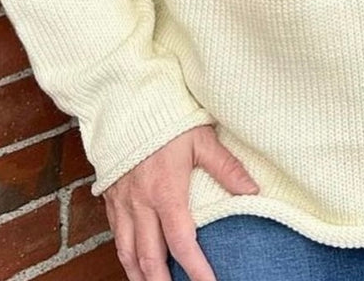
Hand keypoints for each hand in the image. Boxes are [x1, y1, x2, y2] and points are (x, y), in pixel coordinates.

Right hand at [103, 125, 257, 280]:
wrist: (125, 101)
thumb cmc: (166, 117)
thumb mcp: (201, 138)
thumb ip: (226, 167)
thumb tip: (252, 190)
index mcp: (165, 191)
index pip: (181, 242)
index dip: (196, 269)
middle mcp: (140, 203)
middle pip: (149, 257)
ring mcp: (122, 201)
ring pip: (127, 251)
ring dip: (139, 275)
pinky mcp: (111, 195)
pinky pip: (115, 234)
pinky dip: (125, 254)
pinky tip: (133, 260)